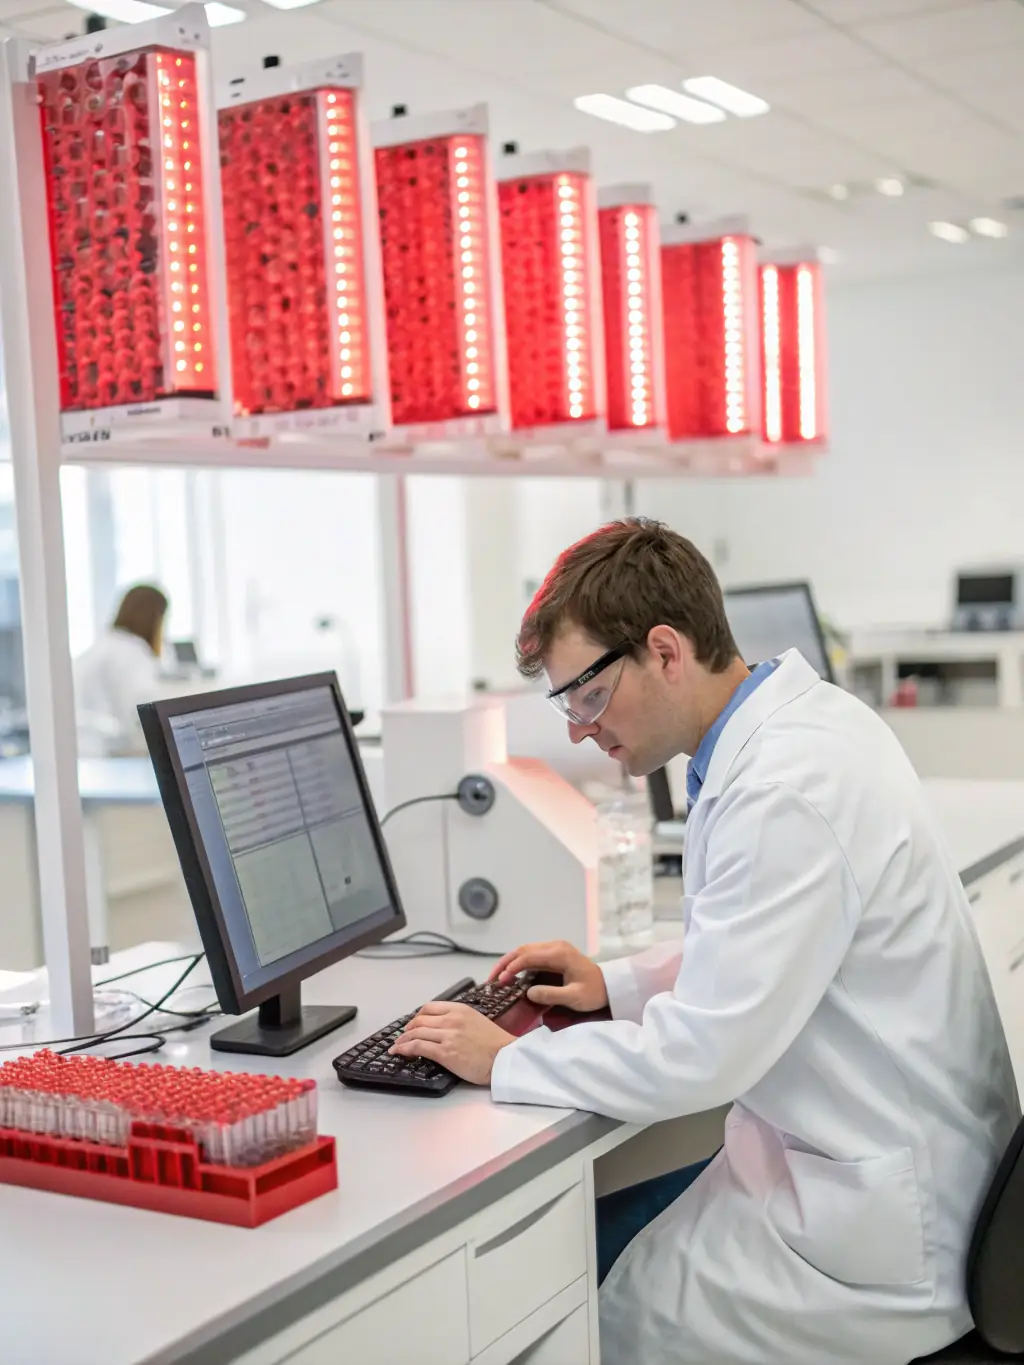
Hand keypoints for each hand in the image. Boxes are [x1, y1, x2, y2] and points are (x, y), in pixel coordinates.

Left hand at [390, 1002, 514, 1085]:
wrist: (506, 1058)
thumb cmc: (497, 1044)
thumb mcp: (477, 1021)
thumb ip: (460, 1020)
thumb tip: (444, 1027)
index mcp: (460, 1009)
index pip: (430, 1007)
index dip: (417, 1016)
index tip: (413, 1023)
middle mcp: (451, 1019)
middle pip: (419, 1020)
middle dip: (408, 1028)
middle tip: (403, 1035)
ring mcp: (447, 1035)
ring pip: (416, 1033)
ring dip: (403, 1039)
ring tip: (397, 1046)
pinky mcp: (445, 1052)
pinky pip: (418, 1047)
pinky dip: (404, 1048)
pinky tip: (399, 1052)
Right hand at [489, 940, 608, 1013]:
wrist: (610, 986)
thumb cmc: (593, 992)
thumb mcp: (574, 997)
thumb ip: (551, 994)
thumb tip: (528, 993)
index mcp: (559, 953)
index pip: (528, 956)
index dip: (512, 968)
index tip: (500, 981)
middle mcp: (555, 946)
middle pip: (523, 950)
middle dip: (505, 963)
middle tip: (491, 979)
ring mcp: (555, 948)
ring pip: (525, 950)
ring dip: (510, 962)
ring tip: (497, 977)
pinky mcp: (554, 953)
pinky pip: (532, 955)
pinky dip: (519, 963)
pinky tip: (512, 975)